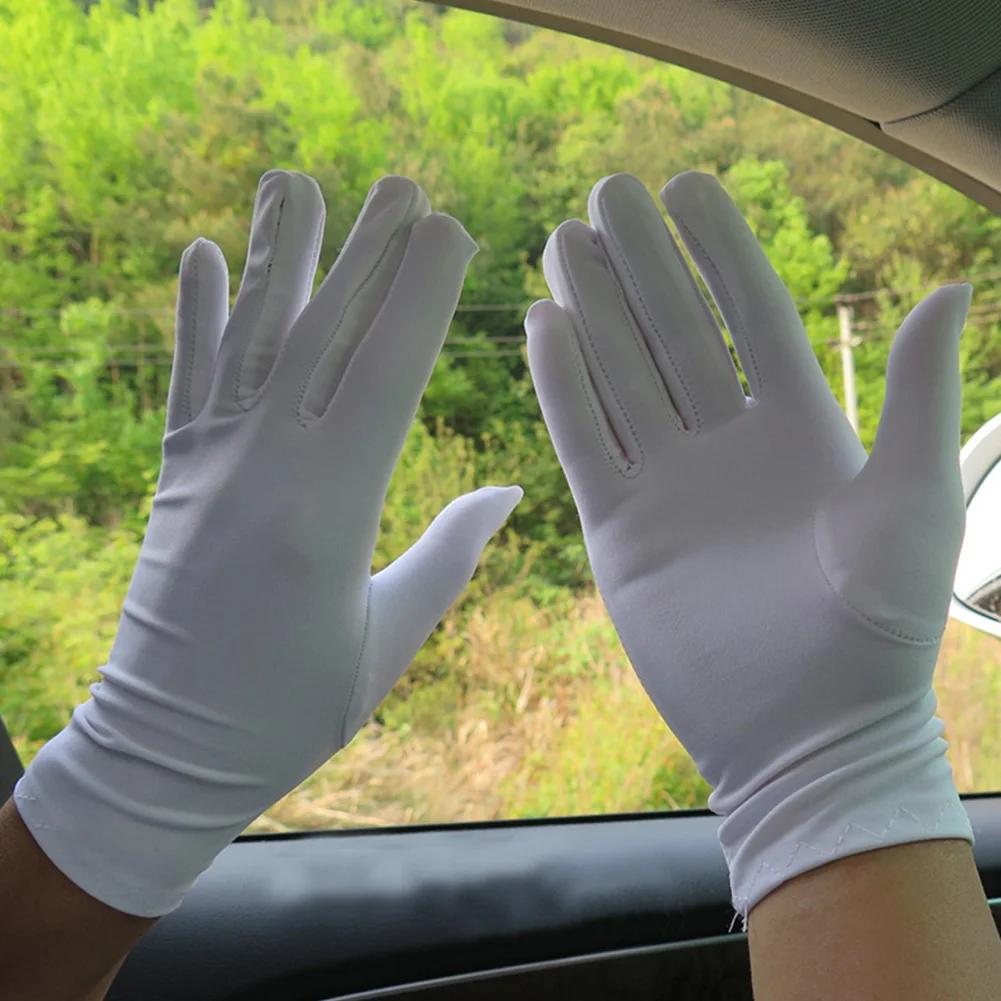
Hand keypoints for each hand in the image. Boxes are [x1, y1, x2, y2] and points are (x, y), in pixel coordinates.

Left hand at [14, 171, 520, 917]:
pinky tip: (198, 254)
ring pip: (248, 337)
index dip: (419, 295)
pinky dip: (192, 313)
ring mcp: (210, 464)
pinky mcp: (176, 474)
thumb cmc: (291, 711)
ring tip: (297, 180)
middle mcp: (264, 468)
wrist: (165, 752)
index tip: (451, 229)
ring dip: (277, 254)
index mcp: (329, 512)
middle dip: (368, 253)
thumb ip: (448, 553)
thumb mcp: (388, 640)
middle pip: (322, 335)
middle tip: (402, 183)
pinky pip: (187, 378)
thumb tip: (510, 487)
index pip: (385, 375)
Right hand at [525, 170, 972, 921]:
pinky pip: (584, 442)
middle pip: (673, 332)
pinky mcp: (621, 530)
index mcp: (800, 430)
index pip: (749, 314)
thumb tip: (948, 289)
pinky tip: (542, 327)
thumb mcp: (913, 503)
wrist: (805, 734)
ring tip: (563, 241)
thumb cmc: (876, 631)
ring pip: (620, 376)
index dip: (719, 250)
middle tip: (605, 192)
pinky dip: (562, 387)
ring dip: (592, 308)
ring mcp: (668, 485)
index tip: (689, 185)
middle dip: (641, 263)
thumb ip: (919, 396)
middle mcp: (727, 446)